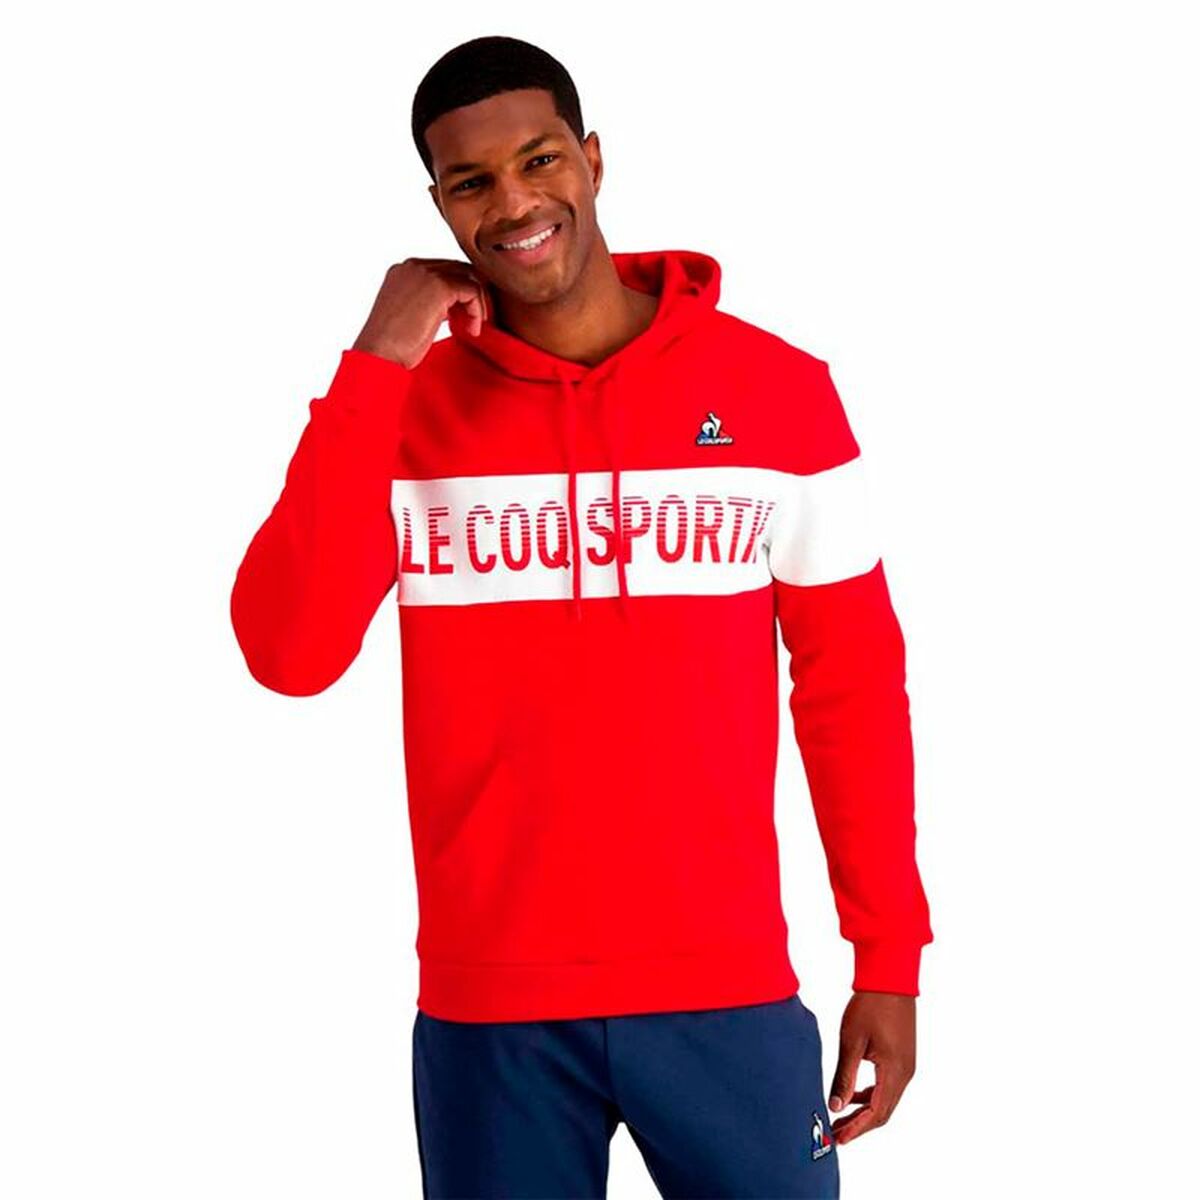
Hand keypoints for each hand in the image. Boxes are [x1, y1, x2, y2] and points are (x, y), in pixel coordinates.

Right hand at [352, 258, 490, 369]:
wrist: (379, 354)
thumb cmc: (393, 345)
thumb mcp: (413, 315)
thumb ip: (431, 303)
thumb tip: (454, 307)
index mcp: (404, 271)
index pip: (444, 270)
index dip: (460, 292)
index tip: (464, 317)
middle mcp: (413, 266)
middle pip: (458, 268)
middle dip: (472, 293)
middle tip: (476, 320)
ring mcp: (425, 273)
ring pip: (468, 276)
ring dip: (477, 303)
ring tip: (473, 327)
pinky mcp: (439, 286)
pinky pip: (471, 290)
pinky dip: (477, 310)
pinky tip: (471, 330)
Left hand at [827, 990, 916, 1144]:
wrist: (890, 978)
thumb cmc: (870, 1005)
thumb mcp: (852, 1041)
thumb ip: (844, 1076)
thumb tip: (835, 1106)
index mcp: (894, 1072)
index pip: (876, 1113)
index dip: (857, 1129)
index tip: (839, 1140)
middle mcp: (905, 1074)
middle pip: (883, 1111)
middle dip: (859, 1125)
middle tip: (835, 1133)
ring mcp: (907, 1066)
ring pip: (886, 1100)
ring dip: (864, 1111)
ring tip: (840, 1117)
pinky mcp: (903, 1058)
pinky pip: (888, 1086)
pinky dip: (871, 1095)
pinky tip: (853, 1095)